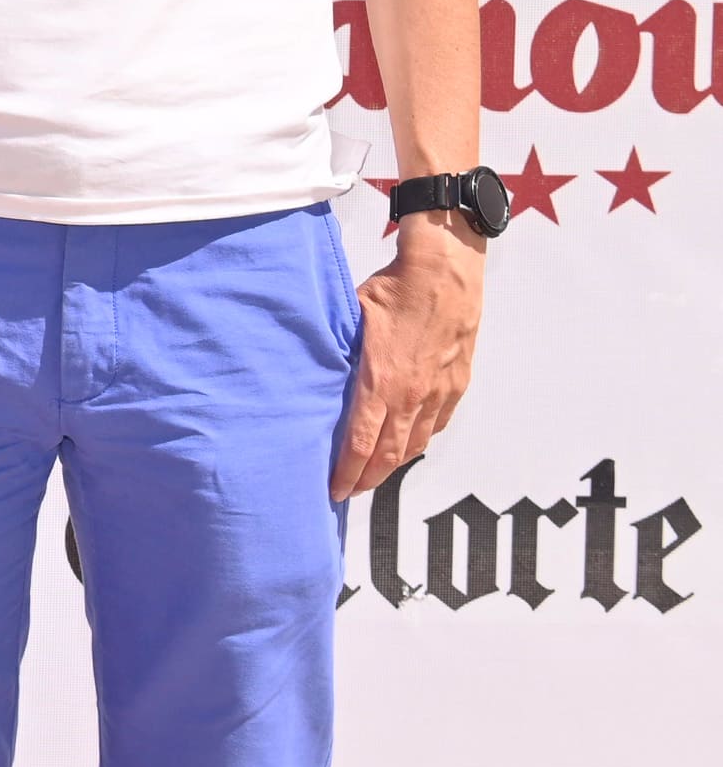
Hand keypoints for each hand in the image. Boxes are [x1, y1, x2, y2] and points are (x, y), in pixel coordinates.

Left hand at [333, 208, 486, 497]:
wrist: (445, 274)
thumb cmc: (391, 290)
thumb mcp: (350, 320)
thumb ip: (335, 354)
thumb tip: (309, 374)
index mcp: (380, 382)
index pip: (361, 443)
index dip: (346, 472)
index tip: (332, 491)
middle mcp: (412, 395)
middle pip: (389, 455)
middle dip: (367, 479)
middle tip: (348, 492)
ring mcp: (438, 392)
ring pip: (415, 444)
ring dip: (393, 466)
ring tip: (372, 476)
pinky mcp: (456, 384)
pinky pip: (436, 424)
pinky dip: (419, 441)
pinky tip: (405, 446)